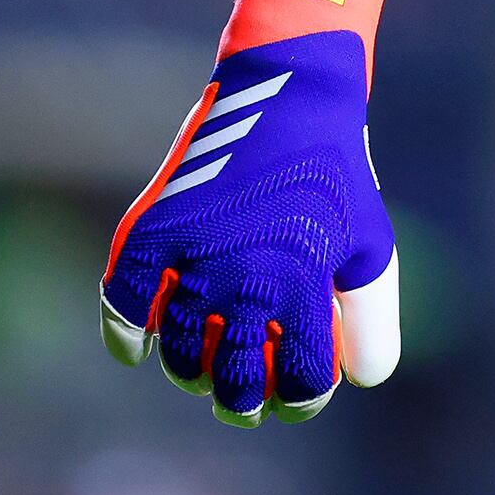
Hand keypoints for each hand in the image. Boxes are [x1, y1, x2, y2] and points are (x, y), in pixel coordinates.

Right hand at [97, 0, 404, 423]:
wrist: (290, 92)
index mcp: (302, 282)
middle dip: (242, 399)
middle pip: (231, 377)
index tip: (296, 396)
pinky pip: (123, 304)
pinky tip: (139, 346)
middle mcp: (243, 276)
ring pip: (179, 351)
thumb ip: (370, 317)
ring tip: (204, 371)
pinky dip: (126, 334)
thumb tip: (362, 380)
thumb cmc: (335, 176)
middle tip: (244, 401)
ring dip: (190, 371)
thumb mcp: (371, 242)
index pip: (297, 378)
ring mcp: (193, 254)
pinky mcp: (152, 230)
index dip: (299, 399)